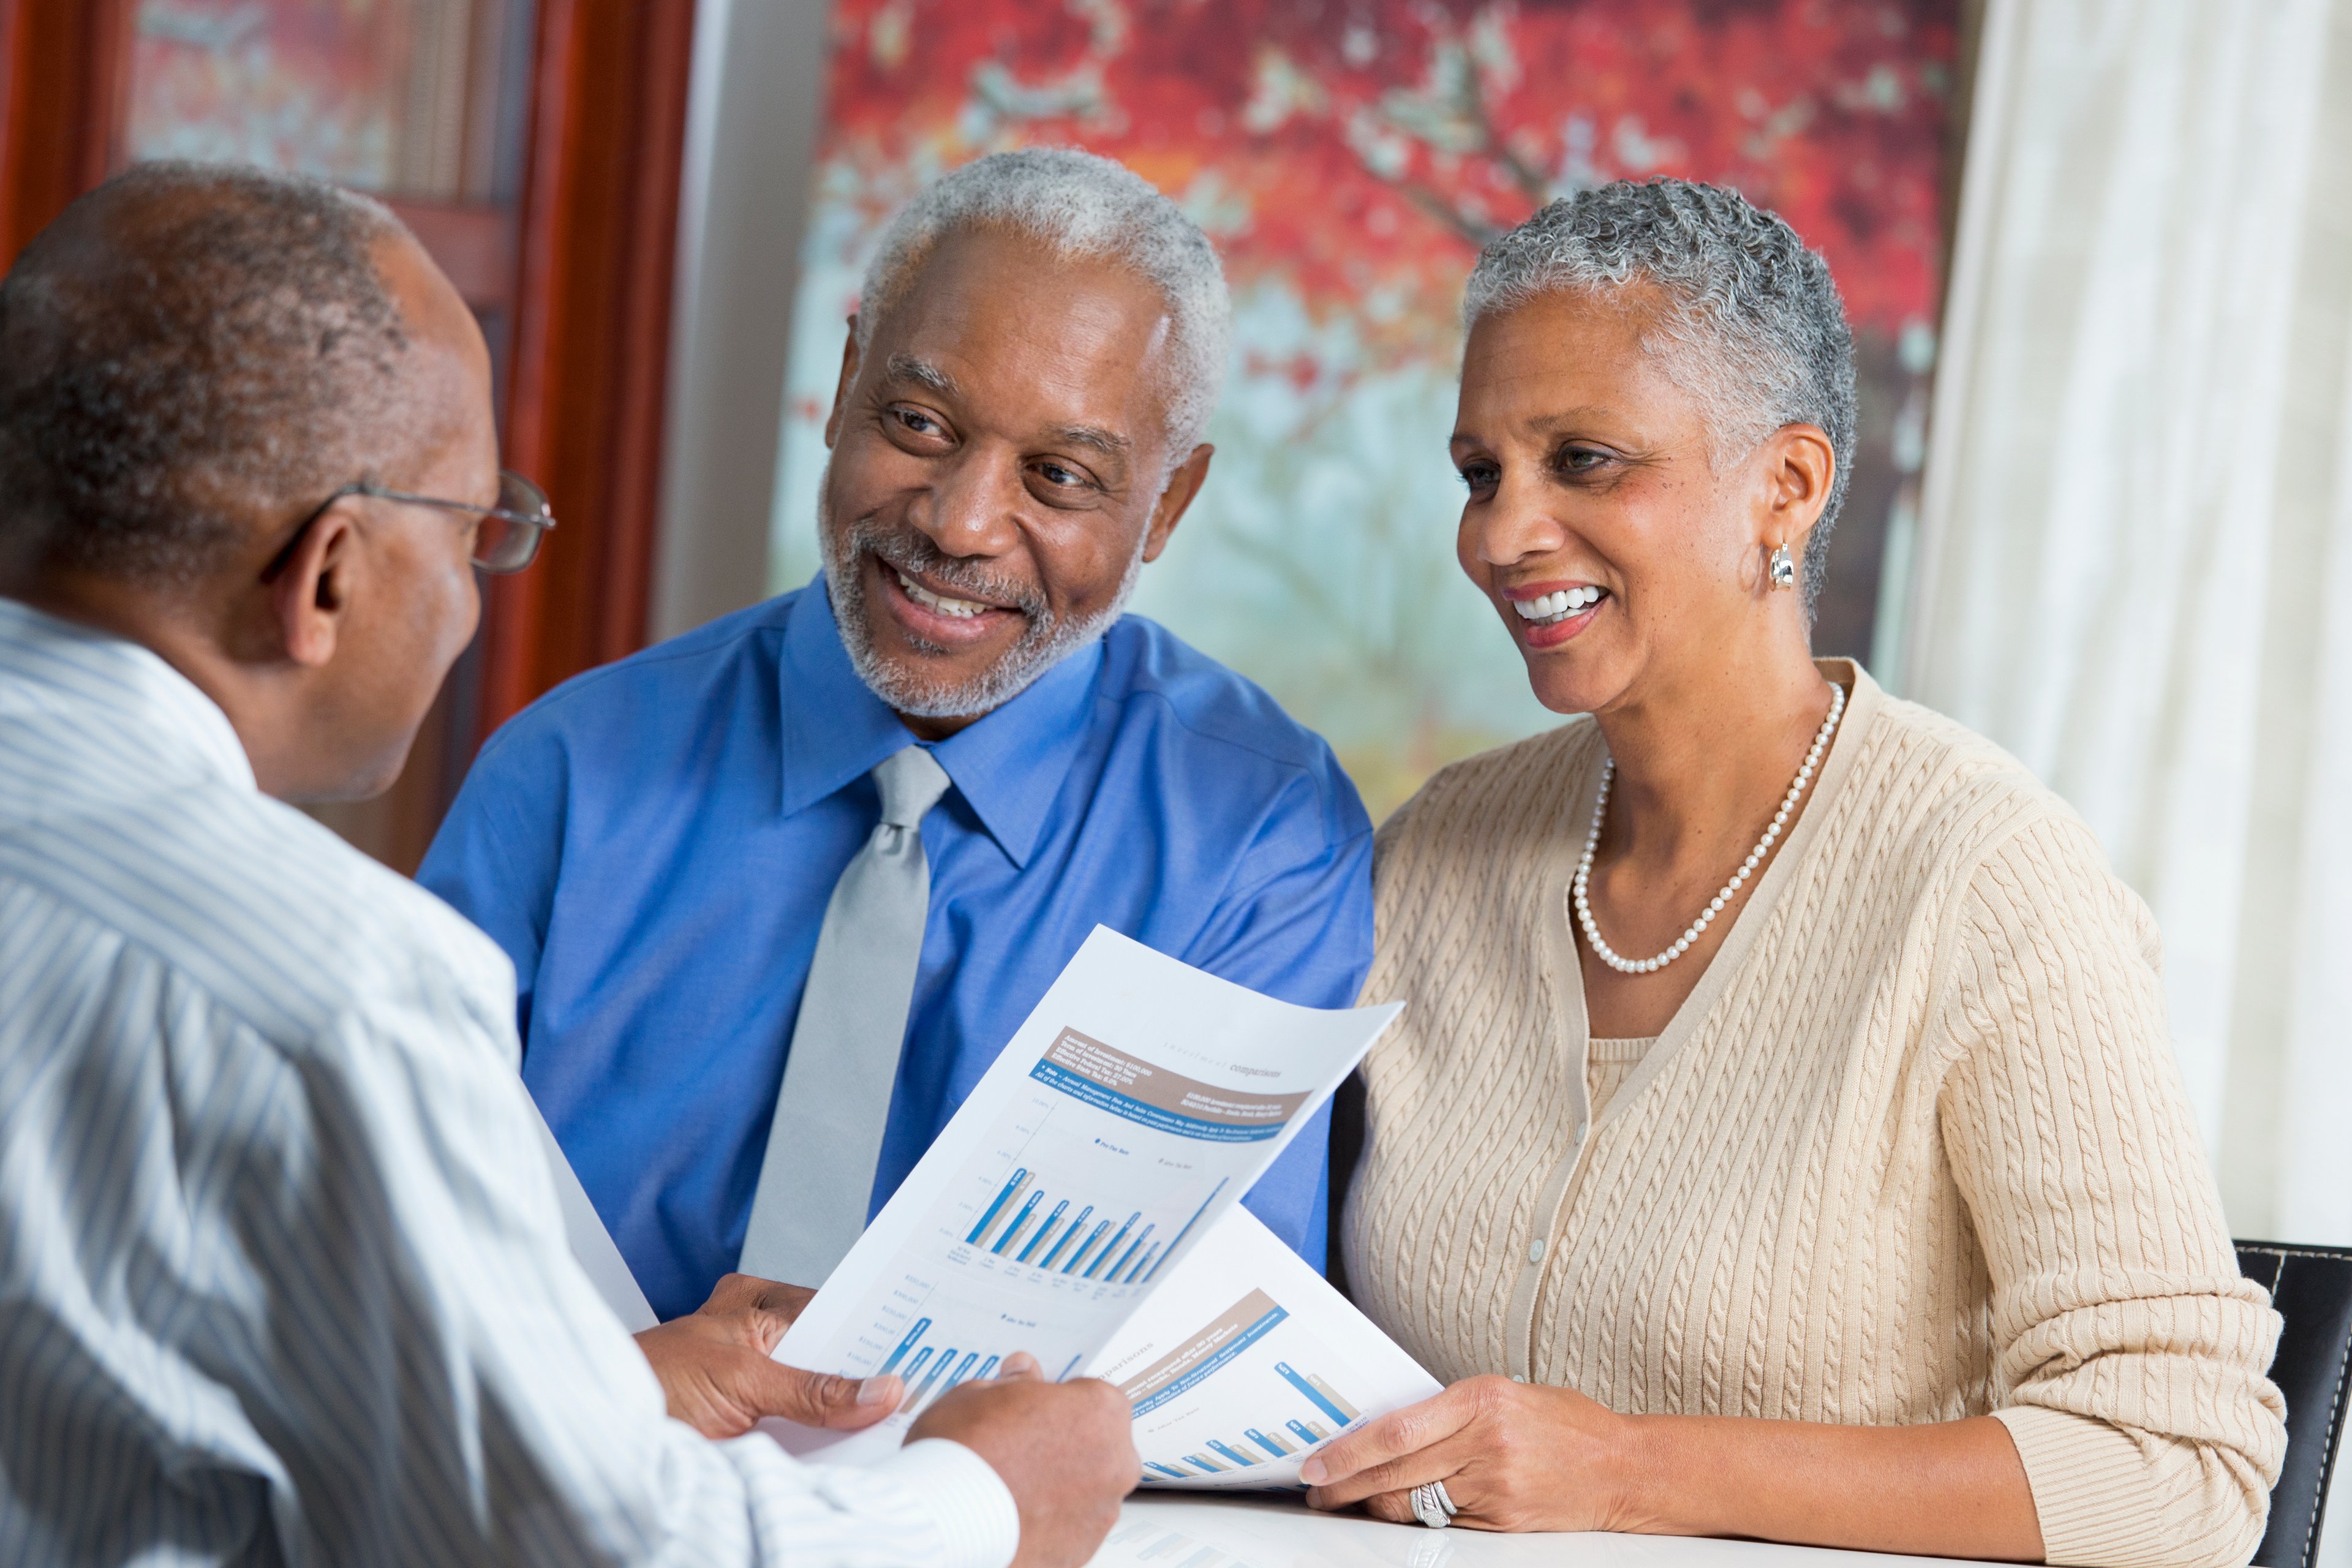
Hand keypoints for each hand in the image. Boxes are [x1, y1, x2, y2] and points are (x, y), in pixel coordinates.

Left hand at [635, 1272, 901, 1438]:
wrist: (593, 1438)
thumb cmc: (645, 1384)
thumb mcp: (741, 1380)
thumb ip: (812, 1389)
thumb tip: (881, 1390)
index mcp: (760, 1306)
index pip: (838, 1313)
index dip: (878, 1333)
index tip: (922, 1352)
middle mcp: (763, 1340)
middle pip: (834, 1357)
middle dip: (869, 1378)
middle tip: (914, 1392)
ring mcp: (760, 1386)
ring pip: (822, 1397)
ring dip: (850, 1415)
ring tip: (894, 1422)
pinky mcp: (755, 1430)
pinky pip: (804, 1433)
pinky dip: (826, 1445)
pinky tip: (854, 1451)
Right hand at [911, 1352, 1138, 1567]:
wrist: (941, 1518)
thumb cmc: (961, 1455)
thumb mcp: (978, 1393)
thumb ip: (1013, 1382)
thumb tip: (1021, 1373)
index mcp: (1101, 1411)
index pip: (1093, 1397)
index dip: (1060, 1402)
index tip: (1037, 1410)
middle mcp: (1115, 1463)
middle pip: (1097, 1445)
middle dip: (1065, 1444)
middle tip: (1019, 1447)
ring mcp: (1101, 1512)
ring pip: (1087, 1489)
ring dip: (1060, 1485)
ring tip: (1012, 1484)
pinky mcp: (1082, 1550)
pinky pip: (1072, 1527)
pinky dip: (1051, 1520)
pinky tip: (1016, 1512)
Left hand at [1301, 1374, 1641, 1532]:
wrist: (1623, 1467)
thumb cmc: (1566, 1424)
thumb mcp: (1505, 1394)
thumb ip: (1450, 1410)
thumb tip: (1390, 1429)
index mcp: (1480, 1400)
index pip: (1396, 1429)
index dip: (1348, 1451)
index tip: (1317, 1461)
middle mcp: (1485, 1442)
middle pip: (1395, 1472)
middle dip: (1346, 1484)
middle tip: (1317, 1489)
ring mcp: (1494, 1486)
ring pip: (1412, 1504)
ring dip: (1374, 1505)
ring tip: (1351, 1501)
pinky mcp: (1502, 1521)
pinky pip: (1444, 1523)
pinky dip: (1417, 1518)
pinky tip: (1401, 1512)